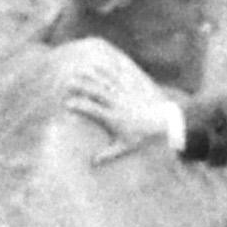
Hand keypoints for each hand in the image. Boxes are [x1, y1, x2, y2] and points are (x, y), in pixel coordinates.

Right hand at [64, 42, 183, 163]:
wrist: (159, 121)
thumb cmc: (140, 136)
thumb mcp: (124, 147)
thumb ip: (107, 154)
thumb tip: (92, 163)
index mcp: (113, 118)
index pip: (93, 110)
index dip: (79, 106)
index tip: (67, 105)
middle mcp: (117, 103)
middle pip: (96, 92)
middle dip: (81, 86)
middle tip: (67, 84)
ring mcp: (123, 93)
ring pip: (104, 81)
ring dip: (91, 75)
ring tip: (78, 71)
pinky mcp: (129, 87)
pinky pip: (116, 75)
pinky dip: (106, 69)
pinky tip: (97, 64)